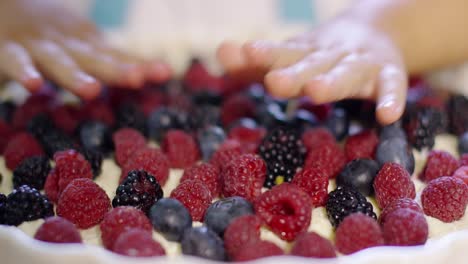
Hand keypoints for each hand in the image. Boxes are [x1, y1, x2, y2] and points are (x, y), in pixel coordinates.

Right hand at [0, 0, 170, 99]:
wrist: (7, 7)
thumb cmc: (54, 35)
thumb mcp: (86, 45)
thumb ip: (115, 60)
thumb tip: (154, 72)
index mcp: (88, 44)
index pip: (118, 56)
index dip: (140, 64)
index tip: (164, 73)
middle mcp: (68, 44)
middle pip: (94, 59)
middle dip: (116, 69)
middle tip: (137, 78)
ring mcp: (39, 46)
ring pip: (58, 61)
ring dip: (75, 75)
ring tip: (92, 90)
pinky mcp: (9, 51)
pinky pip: (16, 61)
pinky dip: (24, 71)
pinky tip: (35, 85)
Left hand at [217, 18, 406, 124]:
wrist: (377, 31)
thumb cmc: (321, 54)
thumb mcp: (291, 55)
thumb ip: (256, 62)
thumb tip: (221, 53)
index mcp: (304, 52)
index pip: (282, 53)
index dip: (264, 54)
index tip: (243, 53)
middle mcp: (329, 56)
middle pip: (310, 64)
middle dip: (293, 73)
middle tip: (273, 82)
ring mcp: (360, 64)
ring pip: (347, 73)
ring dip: (333, 81)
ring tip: (317, 91)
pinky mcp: (388, 74)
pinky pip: (392, 86)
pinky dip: (390, 99)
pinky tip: (386, 116)